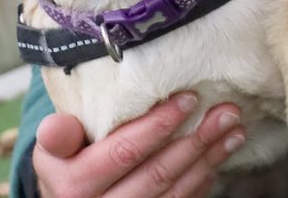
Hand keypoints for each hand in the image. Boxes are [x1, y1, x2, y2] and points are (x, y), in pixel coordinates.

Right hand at [34, 92, 245, 197]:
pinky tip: (218, 160)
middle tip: (227, 113)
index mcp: (75, 185)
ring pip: (174, 192)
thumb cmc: (66, 164)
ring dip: (209, 160)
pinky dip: (202, 183)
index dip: (158, 126)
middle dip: (197, 141)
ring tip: (234, 132)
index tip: (189, 99)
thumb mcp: (53, 150)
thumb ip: (58, 136)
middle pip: (158, 174)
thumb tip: (56, 125)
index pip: (124, 152)